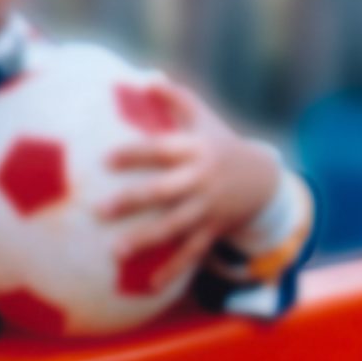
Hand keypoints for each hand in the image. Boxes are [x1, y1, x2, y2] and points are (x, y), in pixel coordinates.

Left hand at [98, 83, 279, 292]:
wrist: (263, 179)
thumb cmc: (218, 142)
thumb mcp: (202, 117)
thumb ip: (173, 97)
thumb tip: (143, 74)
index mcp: (194, 151)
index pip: (159, 151)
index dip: (133, 154)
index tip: (103, 160)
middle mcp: (200, 181)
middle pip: (163, 192)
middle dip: (132, 201)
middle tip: (98, 209)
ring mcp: (207, 210)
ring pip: (174, 228)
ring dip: (145, 241)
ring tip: (115, 252)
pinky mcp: (212, 232)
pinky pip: (189, 254)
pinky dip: (171, 271)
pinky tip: (147, 286)